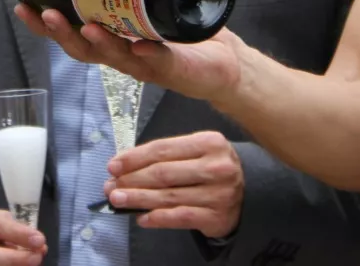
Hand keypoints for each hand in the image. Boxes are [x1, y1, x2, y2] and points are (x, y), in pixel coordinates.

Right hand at [14, 4, 243, 103]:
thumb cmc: (180, 32)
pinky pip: (157, 63)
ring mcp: (145, 65)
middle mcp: (122, 54)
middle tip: (44, 14)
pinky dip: (146, 54)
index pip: (70, 31)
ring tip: (87, 26)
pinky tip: (139, 45)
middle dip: (61, 33)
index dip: (43, 24)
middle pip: (82, 49)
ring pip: (114, 58)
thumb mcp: (146, 5)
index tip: (22, 6)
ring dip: (98, 43)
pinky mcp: (173, 69)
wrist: (222, 61)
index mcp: (111, 38)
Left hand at [104, 131, 243, 238]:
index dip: (134, 158)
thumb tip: (125, 166)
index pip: (163, 149)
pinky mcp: (216, 217)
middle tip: (110, 186)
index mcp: (209, 142)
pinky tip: (141, 217)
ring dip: (138, 199)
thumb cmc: (212, 166)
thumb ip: (167, 155)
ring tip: (117, 200)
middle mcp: (216, 167)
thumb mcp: (197, 150)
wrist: (249, 190)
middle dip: (132, 180)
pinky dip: (157, 218)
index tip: (113, 165)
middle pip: (163, 173)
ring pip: (168, 197)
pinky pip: (179, 217)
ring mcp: (218, 193)